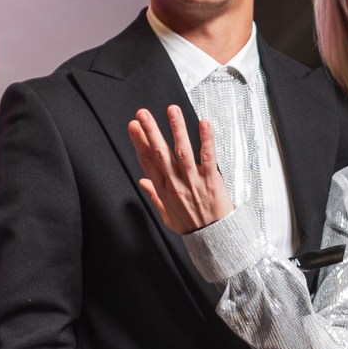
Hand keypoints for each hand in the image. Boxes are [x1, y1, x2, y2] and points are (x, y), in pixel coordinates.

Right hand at [129, 104, 233, 234]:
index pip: (147, 161)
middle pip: (160, 152)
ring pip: (182, 150)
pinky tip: (203, 124)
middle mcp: (176, 182)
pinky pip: (208, 156)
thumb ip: (154, 195)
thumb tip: (142, 182)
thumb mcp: (166, 215)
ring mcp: (193, 180)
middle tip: (143, 114)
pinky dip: (206, 139)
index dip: (139, 142)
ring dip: (176, 129)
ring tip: (171, 110)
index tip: (133, 127)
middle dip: (150, 131)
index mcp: (164, 189)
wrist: (213, 237)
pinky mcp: (211, 179)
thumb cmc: (191, 226)